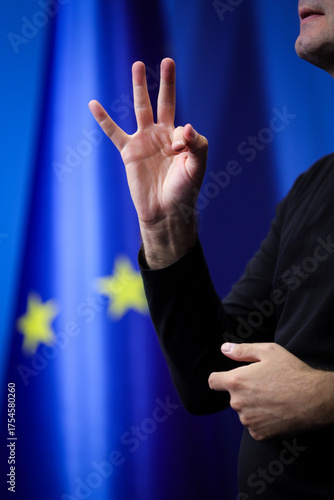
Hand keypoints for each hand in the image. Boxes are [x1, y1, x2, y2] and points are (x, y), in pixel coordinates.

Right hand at [89, 58, 207, 266]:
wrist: (166, 212)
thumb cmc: (185, 190)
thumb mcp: (198, 167)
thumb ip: (197, 144)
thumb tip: (184, 127)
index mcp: (179, 139)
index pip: (181, 123)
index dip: (183, 135)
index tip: (179, 150)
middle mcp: (161, 136)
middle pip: (163, 102)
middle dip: (165, 83)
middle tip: (168, 60)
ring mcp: (144, 141)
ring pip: (140, 109)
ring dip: (139, 87)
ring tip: (138, 65)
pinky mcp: (129, 152)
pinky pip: (114, 132)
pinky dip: (103, 119)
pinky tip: (93, 104)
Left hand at [208, 342, 333, 440]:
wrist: (314, 400)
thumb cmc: (291, 372)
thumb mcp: (268, 351)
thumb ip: (242, 350)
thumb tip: (224, 349)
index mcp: (236, 381)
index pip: (213, 382)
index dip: (220, 379)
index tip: (230, 379)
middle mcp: (237, 403)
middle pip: (234, 397)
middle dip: (244, 392)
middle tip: (265, 386)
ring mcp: (248, 421)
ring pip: (245, 412)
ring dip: (254, 407)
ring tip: (274, 400)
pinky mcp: (259, 435)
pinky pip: (255, 427)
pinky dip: (263, 421)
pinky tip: (277, 413)